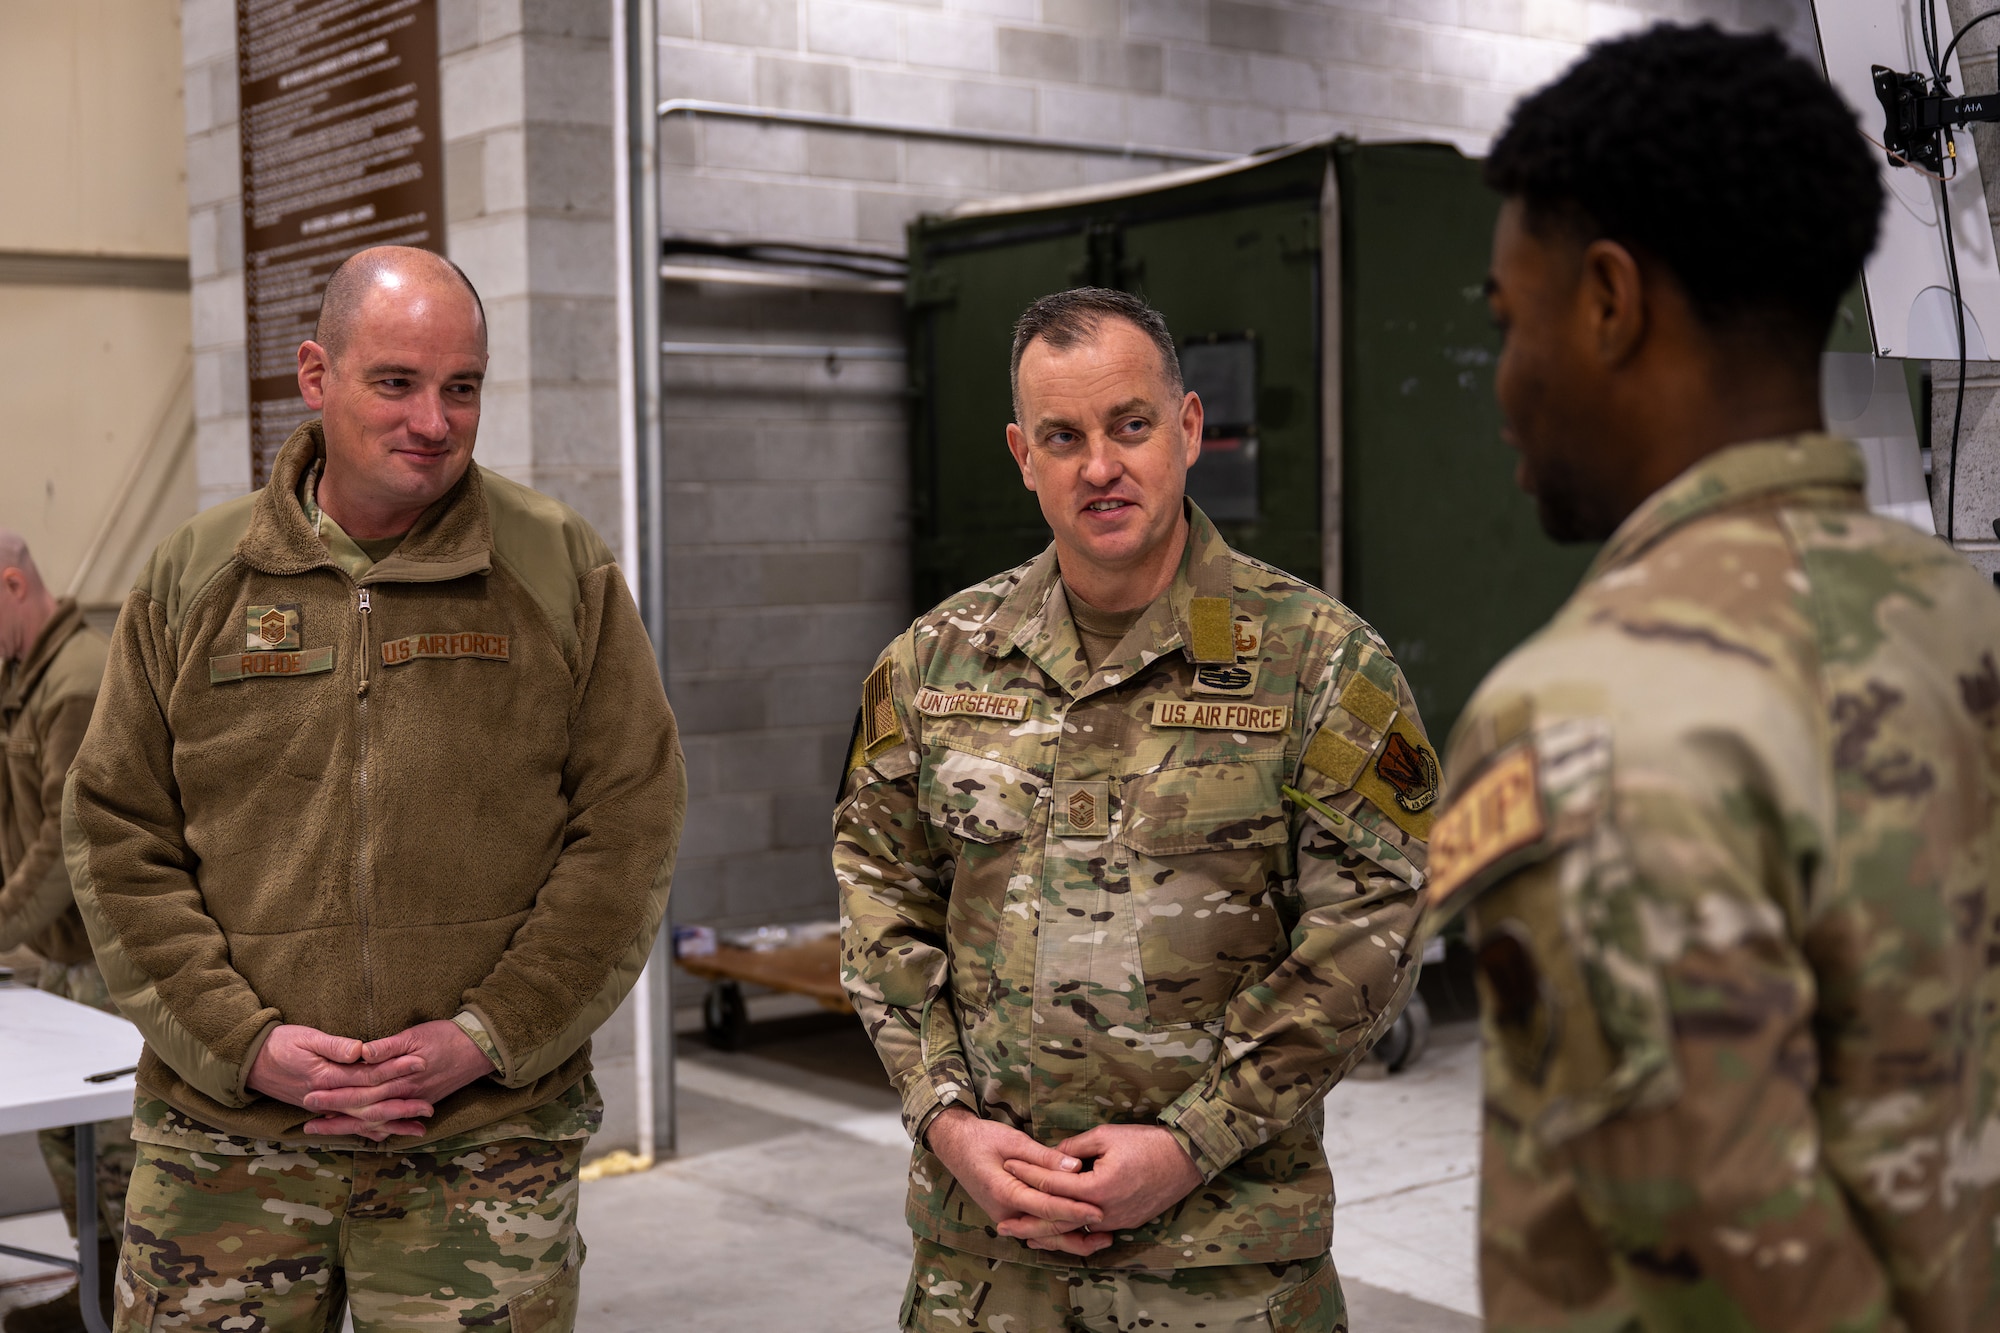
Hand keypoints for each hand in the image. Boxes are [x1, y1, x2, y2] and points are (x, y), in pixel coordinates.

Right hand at [246, 1024, 427, 1139]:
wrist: (250, 1061)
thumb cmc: (279, 1044)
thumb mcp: (305, 1037)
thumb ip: (334, 1045)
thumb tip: (360, 1051)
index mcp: (327, 1077)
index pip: (369, 1075)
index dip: (396, 1069)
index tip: (421, 1062)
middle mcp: (329, 1097)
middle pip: (372, 1104)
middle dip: (402, 1105)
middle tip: (430, 1105)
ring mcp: (326, 1106)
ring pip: (364, 1120)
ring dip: (391, 1124)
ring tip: (418, 1128)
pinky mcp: (323, 1108)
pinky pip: (350, 1124)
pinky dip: (370, 1130)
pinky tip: (388, 1135)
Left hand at [297, 1020, 495, 1139]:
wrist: (479, 1048)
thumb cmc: (445, 1036)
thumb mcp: (415, 1034)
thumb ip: (387, 1046)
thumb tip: (360, 1053)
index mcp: (398, 1076)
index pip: (359, 1089)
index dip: (334, 1095)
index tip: (310, 1098)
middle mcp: (404, 1094)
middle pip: (363, 1109)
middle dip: (336, 1117)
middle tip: (308, 1124)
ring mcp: (413, 1102)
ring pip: (377, 1120)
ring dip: (351, 1127)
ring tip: (328, 1131)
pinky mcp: (423, 1103)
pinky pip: (396, 1122)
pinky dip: (379, 1130)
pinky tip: (365, 1134)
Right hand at [926, 1107, 1103, 1240]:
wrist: (954, 1145)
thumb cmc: (982, 1138)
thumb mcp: (1013, 1140)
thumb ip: (1043, 1157)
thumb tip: (1075, 1167)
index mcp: (1005, 1192)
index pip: (1047, 1207)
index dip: (1074, 1209)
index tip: (1099, 1210)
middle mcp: (1005, 1212)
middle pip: (1047, 1231)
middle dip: (1079, 1233)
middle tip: (1109, 1232)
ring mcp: (1006, 1217)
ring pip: (1043, 1237)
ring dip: (1072, 1240)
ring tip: (1101, 1240)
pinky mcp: (1010, 1215)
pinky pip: (1037, 1230)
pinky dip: (1058, 1235)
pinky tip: (1078, 1235)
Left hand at [1002, 1124, 1202, 1255]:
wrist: (1186, 1159)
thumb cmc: (1146, 1142)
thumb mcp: (1106, 1136)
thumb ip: (1074, 1148)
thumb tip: (1051, 1156)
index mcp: (1096, 1187)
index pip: (1052, 1183)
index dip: (1027, 1173)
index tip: (1007, 1166)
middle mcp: (1104, 1211)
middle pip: (1058, 1221)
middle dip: (1029, 1222)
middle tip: (1001, 1225)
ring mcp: (1117, 1221)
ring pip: (1075, 1233)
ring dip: (1049, 1234)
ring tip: (1024, 1236)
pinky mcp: (1127, 1223)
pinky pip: (1093, 1232)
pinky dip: (1073, 1233)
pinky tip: (1060, 1233)